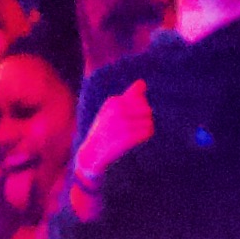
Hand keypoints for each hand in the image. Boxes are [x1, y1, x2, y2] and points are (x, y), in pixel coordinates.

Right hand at [66, 82, 157, 200]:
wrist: (90, 156)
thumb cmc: (103, 133)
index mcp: (114, 102)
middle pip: (147, 110)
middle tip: (131, 131)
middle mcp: (118, 110)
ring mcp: (122, 123)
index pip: (140, 100)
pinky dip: (144, 138)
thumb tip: (142, 82)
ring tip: (132, 137)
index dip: (138, 111)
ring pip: (149, 122)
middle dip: (143, 120)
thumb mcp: (110, 111)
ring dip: (144, 130)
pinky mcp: (127, 136)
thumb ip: (128, 96)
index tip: (128, 121)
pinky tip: (134, 142)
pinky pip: (148, 132)